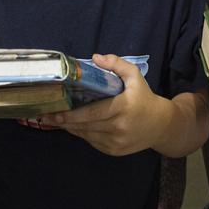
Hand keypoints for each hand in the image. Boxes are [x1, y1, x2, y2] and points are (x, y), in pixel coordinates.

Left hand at [40, 54, 170, 155]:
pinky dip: (83, 134)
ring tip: (55, 120)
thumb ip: (116, 63)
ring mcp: (116, 142)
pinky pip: (93, 142)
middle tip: (46, 116)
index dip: (72, 115)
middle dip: (65, 122)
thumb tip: (94, 58)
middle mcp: (118, 127)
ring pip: (87, 135)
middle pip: (86, 126)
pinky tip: (74, 126)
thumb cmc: (144, 97)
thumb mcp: (134, 75)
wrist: (161, 125)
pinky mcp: (115, 151)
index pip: (92, 113)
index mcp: (122, 107)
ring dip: (71, 128)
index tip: (55, 112)